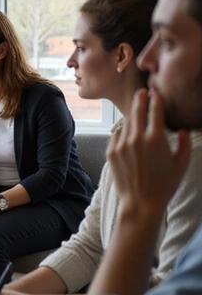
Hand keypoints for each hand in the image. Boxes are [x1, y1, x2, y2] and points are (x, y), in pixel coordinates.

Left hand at [108, 90, 190, 222]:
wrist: (141, 202)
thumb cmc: (165, 184)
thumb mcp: (181, 164)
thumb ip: (184, 143)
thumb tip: (182, 129)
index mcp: (156, 138)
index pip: (155, 110)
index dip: (155, 100)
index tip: (155, 93)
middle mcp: (137, 138)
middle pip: (136, 111)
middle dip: (140, 99)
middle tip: (141, 92)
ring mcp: (121, 144)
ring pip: (126, 123)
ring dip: (132, 117)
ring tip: (136, 113)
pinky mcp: (111, 152)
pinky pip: (116, 135)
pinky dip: (123, 132)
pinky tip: (128, 133)